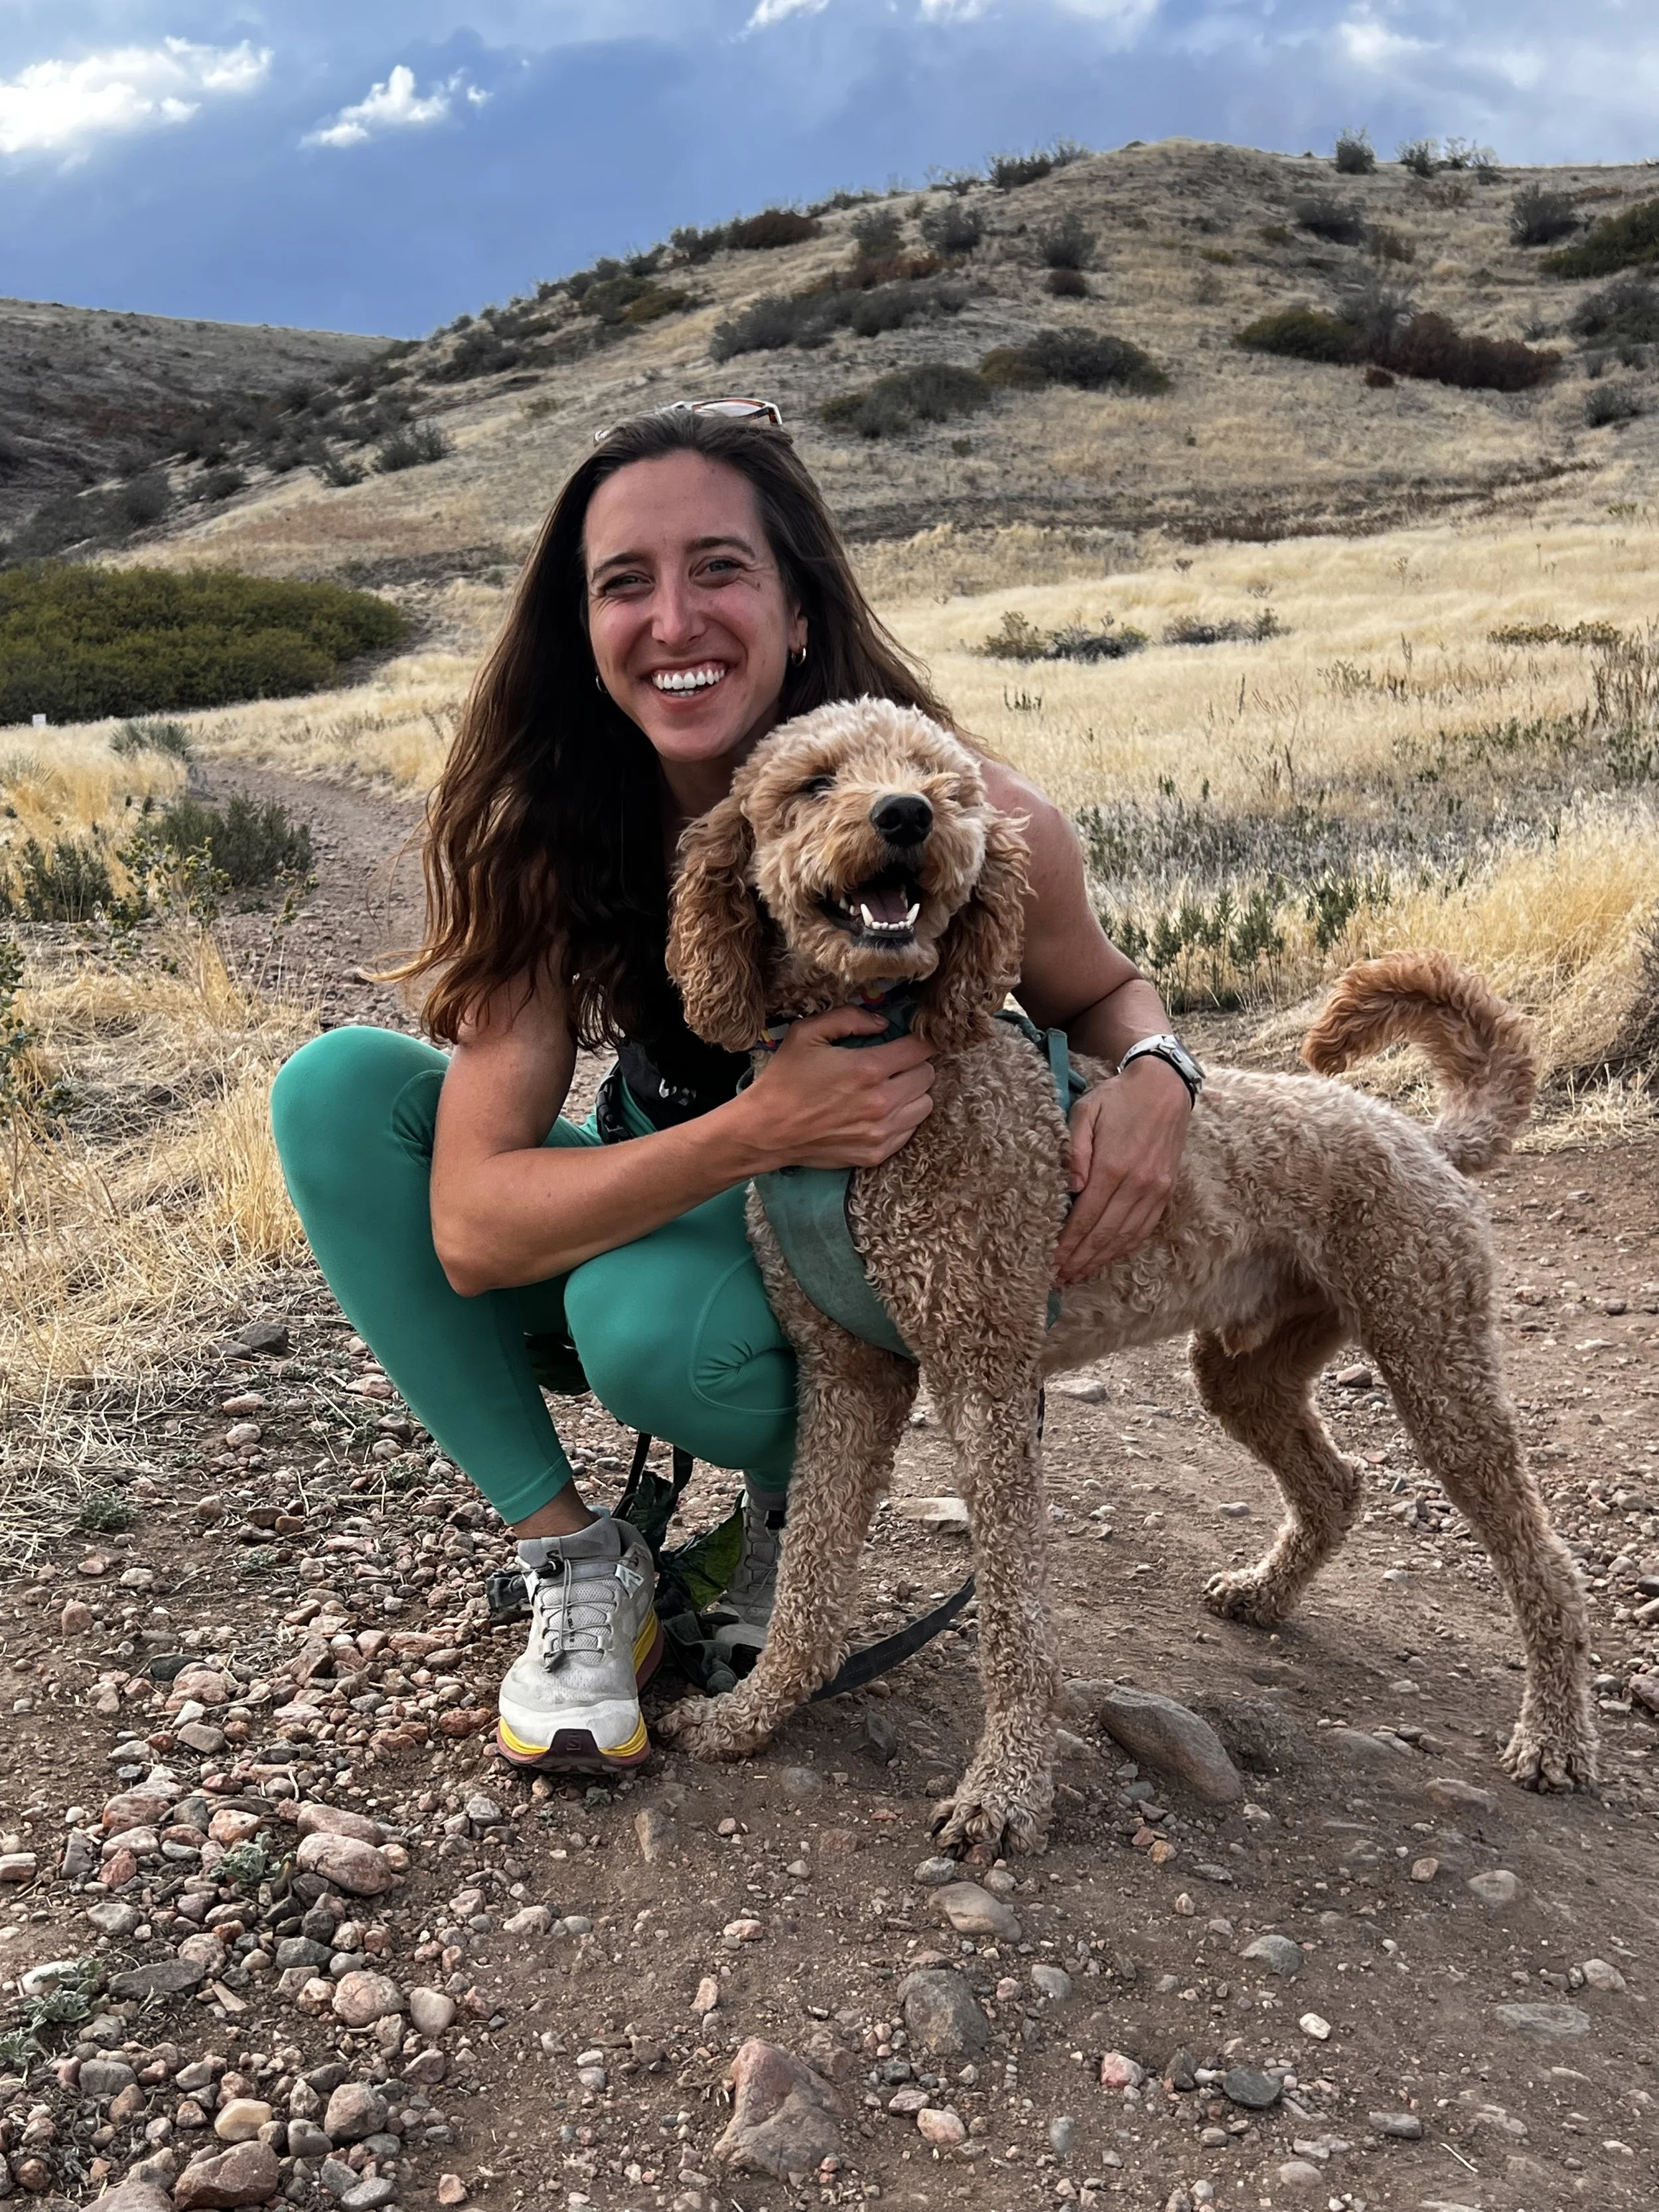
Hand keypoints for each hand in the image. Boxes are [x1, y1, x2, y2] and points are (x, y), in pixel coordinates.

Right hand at [737, 1005, 935, 1171]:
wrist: (765, 1131)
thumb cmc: (784, 1079)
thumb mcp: (806, 1033)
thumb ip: (848, 1018)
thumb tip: (882, 1022)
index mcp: (867, 1069)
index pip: (920, 1049)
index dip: (919, 1040)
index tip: (910, 1039)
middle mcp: (881, 1102)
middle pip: (927, 1076)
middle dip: (914, 1065)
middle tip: (895, 1064)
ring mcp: (880, 1132)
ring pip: (925, 1105)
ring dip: (913, 1093)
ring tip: (891, 1088)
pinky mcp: (875, 1154)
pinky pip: (910, 1131)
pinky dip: (902, 1119)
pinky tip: (880, 1112)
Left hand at [1055, 1056, 1190, 1284]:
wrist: (1164, 1088)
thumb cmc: (1117, 1098)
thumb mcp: (1085, 1112)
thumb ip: (1075, 1150)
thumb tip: (1071, 1187)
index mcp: (1112, 1166)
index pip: (1084, 1217)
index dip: (1067, 1244)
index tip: (1050, 1262)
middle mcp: (1137, 1184)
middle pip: (1103, 1234)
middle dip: (1079, 1259)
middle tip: (1059, 1279)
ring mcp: (1155, 1190)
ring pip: (1124, 1236)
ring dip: (1100, 1260)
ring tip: (1078, 1275)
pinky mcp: (1166, 1191)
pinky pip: (1143, 1228)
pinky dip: (1124, 1247)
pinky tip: (1107, 1257)